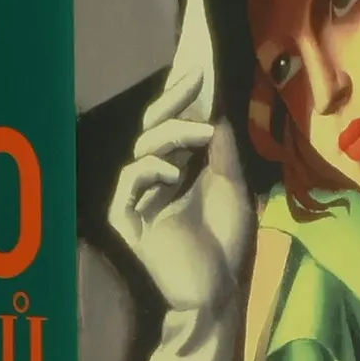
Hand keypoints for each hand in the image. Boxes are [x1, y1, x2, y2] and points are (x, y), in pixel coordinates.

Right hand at [108, 70, 254, 317]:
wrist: (218, 290)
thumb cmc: (226, 243)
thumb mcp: (232, 186)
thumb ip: (221, 150)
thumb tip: (215, 109)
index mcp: (179, 169)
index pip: (173, 124)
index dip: (181, 96)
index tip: (198, 70)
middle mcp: (155, 178)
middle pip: (153, 128)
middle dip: (173, 101)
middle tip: (194, 82)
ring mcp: (139, 198)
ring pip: (143, 149)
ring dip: (172, 134)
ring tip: (202, 136)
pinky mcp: (127, 220)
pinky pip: (127, 182)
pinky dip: (149, 169)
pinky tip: (173, 173)